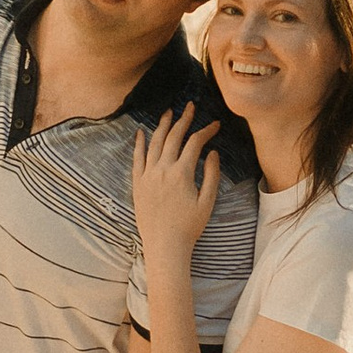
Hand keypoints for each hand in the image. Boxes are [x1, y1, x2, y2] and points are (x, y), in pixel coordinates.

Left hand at [130, 100, 219, 260]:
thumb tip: (212, 152)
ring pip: (154, 143)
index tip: (215, 124)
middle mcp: (163, 169)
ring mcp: (148, 175)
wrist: (164, 246)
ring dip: (162, 125)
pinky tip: (141, 132)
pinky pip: (137, 158)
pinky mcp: (137, 184)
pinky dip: (139, 143)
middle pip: (173, 137)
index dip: (206, 131)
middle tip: (190, 107)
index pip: (195, 143)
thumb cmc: (189, 227)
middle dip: (184, 119)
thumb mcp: (207, 202)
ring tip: (169, 112)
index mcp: (182, 173)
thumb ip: (211, 175)